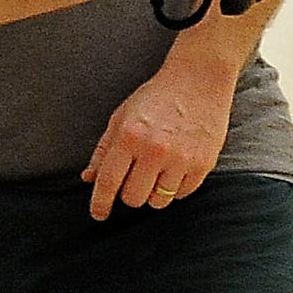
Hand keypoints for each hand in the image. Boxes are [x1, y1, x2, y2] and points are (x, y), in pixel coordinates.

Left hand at [82, 57, 233, 219]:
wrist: (199, 79)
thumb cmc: (157, 96)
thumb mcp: (122, 116)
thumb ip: (104, 150)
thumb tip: (89, 178)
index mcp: (130, 135)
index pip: (108, 181)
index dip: (100, 203)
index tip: (98, 214)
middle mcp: (155, 149)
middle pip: (133, 198)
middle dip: (130, 193)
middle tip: (136, 176)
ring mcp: (181, 158)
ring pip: (158, 201)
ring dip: (154, 191)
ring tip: (159, 169)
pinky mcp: (203, 164)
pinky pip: (182, 194)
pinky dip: (176, 187)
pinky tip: (176, 167)